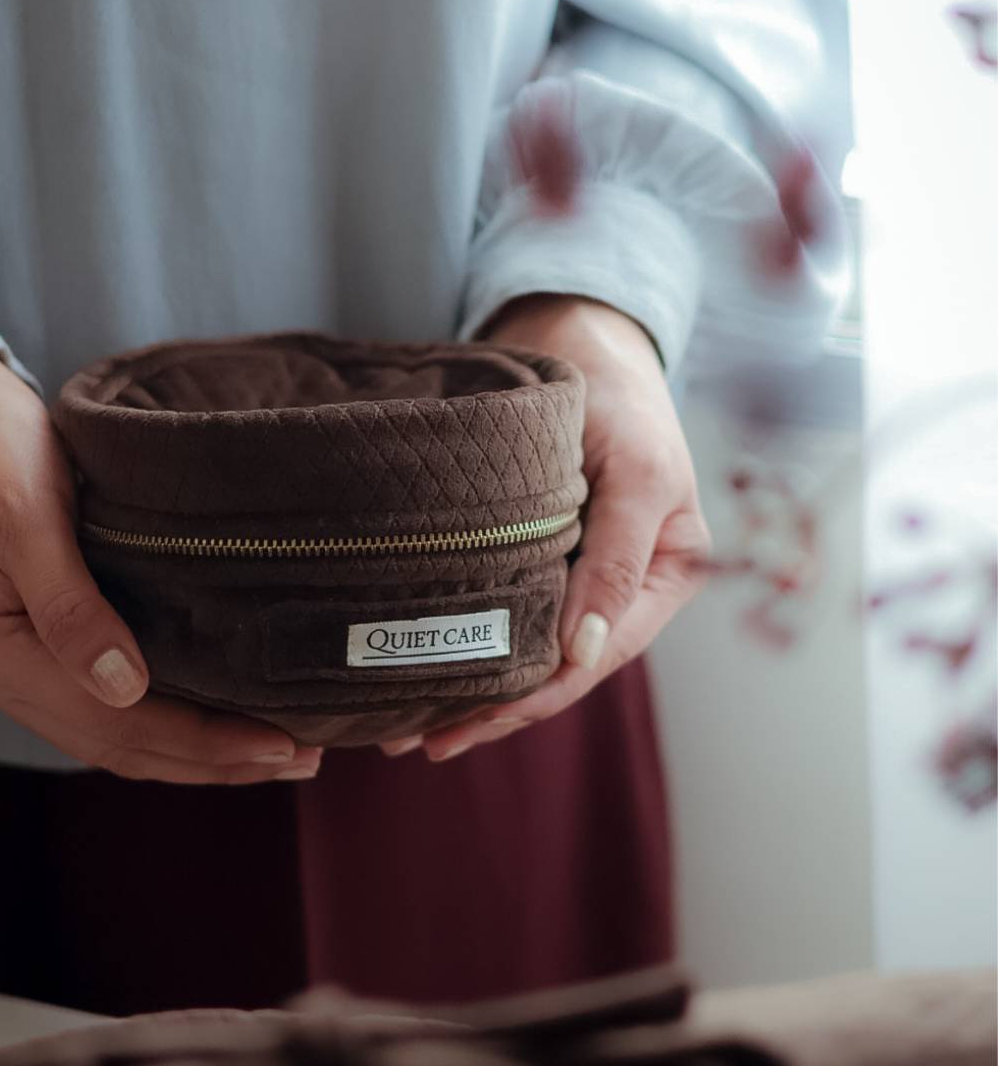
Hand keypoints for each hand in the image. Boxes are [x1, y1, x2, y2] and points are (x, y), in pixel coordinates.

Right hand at [0, 354, 320, 782]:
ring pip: (120, 737)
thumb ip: (70, 607)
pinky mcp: (45, 644)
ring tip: (273, 753)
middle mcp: (9, 676)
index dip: (204, 742)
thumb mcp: (24, 520)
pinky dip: (169, 721)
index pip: (120, 726)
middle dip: (215, 761)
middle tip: (300, 760)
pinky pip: (112, 708)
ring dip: (196, 752)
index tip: (280, 743)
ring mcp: (25, 665)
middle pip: (125, 747)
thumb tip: (126, 687)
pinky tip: (215, 716)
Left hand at [386, 296, 709, 761]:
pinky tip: (430, 663)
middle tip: (422, 741)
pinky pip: (506, 609)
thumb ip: (619, 564)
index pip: (594, 657)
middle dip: (494, 707)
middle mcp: (621, 584)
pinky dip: (471, 639)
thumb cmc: (619, 395)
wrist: (576, 334)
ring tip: (412, 727)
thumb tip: (581, 654)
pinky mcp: (538, 550)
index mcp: (663, 574)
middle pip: (556, 666)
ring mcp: (578, 570)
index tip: (467, 724)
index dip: (533, 698)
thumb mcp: (637, 474)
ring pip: (527, 647)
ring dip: (475, 686)